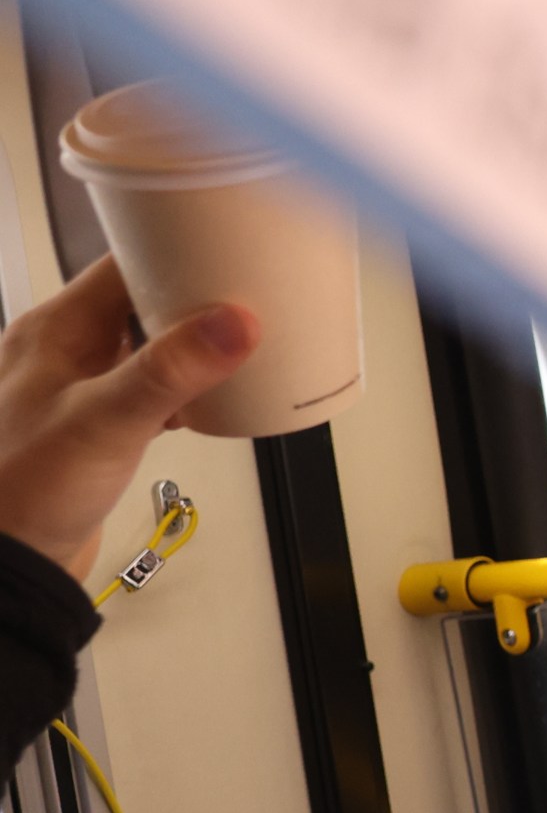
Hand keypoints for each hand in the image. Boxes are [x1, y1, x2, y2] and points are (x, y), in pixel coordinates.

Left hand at [0, 259, 258, 575]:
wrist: (9, 564)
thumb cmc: (25, 491)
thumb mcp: (102, 423)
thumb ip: (168, 371)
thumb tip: (233, 322)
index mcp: (55, 330)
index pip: (124, 263)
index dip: (179, 249)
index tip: (233, 248)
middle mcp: (67, 350)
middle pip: (145, 299)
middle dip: (200, 297)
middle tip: (256, 296)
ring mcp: (83, 385)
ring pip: (153, 343)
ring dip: (197, 343)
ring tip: (247, 343)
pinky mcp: (101, 423)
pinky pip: (155, 385)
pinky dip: (189, 385)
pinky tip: (216, 399)